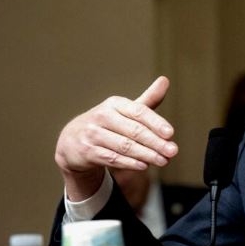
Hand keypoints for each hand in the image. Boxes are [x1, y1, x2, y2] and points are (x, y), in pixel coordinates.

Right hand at [54, 76, 177, 199]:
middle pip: (134, 131)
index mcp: (115, 104)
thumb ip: (147, 100)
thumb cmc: (107, 124)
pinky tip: (143, 165)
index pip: (139, 112)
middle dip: (156, 142)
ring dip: (146, 155)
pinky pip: (112, 158)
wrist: (72, 141)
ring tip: (163, 160)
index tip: (171, 134)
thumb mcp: (125, 111)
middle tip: (173, 151)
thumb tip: (165, 80)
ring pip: (124, 146)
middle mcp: (102, 116)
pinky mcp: (87, 151)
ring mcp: (92, 134)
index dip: (156, 123)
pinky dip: (129, 163)